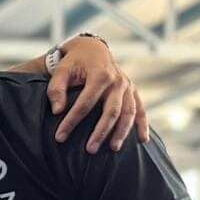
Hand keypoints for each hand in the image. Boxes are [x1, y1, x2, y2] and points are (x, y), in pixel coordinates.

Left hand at [47, 37, 149, 152]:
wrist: (92, 50)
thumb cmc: (74, 63)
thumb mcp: (61, 71)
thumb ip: (56, 89)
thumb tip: (57, 111)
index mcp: (100, 75)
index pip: (85, 103)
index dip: (72, 121)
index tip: (60, 137)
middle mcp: (118, 81)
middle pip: (111, 111)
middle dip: (100, 132)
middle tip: (90, 150)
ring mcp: (128, 87)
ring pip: (129, 113)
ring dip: (122, 132)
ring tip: (113, 149)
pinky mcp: (133, 91)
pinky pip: (140, 109)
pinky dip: (143, 125)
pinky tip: (143, 141)